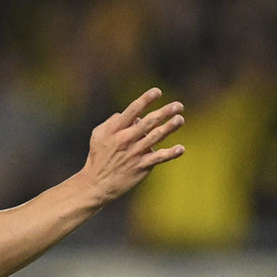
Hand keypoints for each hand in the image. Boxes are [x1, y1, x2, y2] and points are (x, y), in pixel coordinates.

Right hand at [82, 88, 183, 204]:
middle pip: (149, 122)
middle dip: (165, 112)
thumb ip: (113, 121)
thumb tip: (132, 116)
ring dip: (170, 127)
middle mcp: (126, 139)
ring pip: (156, 137)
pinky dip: (170, 153)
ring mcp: (135, 153)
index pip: (132, 110)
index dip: (146, 99)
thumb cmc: (98, 157)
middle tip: (179, 105)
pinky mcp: (141, 167)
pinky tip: (180, 149)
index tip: (157, 91)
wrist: (96, 184)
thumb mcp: (98, 135)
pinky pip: (158, 158)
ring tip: (180, 119)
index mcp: (116, 130)